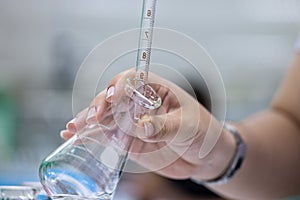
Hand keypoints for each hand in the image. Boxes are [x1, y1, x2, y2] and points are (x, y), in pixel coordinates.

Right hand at [60, 69, 234, 180]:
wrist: (203, 157)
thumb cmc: (201, 131)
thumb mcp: (187, 126)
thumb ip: (164, 126)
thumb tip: (142, 127)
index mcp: (156, 90)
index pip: (132, 79)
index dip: (119, 85)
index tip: (114, 97)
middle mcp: (139, 103)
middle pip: (112, 97)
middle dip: (99, 105)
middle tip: (94, 118)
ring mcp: (131, 122)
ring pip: (105, 117)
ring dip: (88, 121)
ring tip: (73, 128)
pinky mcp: (128, 139)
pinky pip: (107, 135)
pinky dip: (91, 136)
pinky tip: (76, 136)